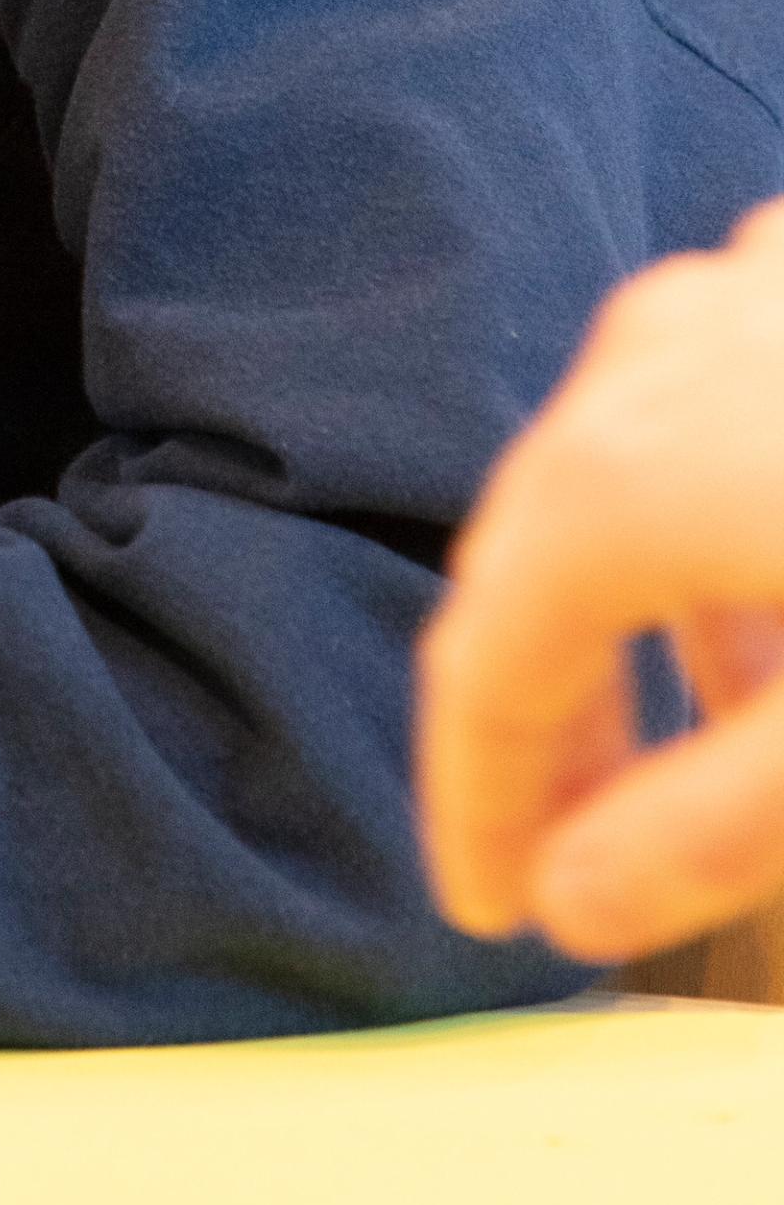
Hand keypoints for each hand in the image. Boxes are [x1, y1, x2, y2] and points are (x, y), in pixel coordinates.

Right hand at [420, 200, 783, 958]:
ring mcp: (732, 296)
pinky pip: (722, 414)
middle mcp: (641, 367)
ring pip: (639, 478)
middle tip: (569, 847)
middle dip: (554, 722)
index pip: (477, 668)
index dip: (471, 803)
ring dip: (654, 624)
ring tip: (712, 731)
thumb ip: (705, 829)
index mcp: (613, 482)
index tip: (485, 908)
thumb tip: (571, 905)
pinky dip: (721, 527)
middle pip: (542, 563)